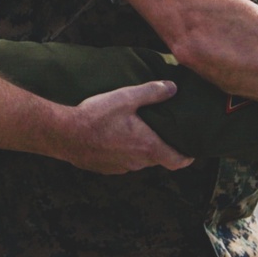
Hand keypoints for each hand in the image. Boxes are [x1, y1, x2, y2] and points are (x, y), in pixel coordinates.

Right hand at [63, 81, 193, 173]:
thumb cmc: (96, 116)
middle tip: (165, 132)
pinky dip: (126, 152)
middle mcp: (137, 162)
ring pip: (140, 161)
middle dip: (164, 147)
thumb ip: (151, 92)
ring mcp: (121, 168)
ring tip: (141, 132)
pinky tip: (118, 138)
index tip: (192, 151)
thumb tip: (173, 87)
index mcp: (148, 147)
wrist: (64, 134)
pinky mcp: (106, 169)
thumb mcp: (126, 97)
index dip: (187, 157)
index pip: (177, 161)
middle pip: (159, 159)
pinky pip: (123, 162)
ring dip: (143, 149)